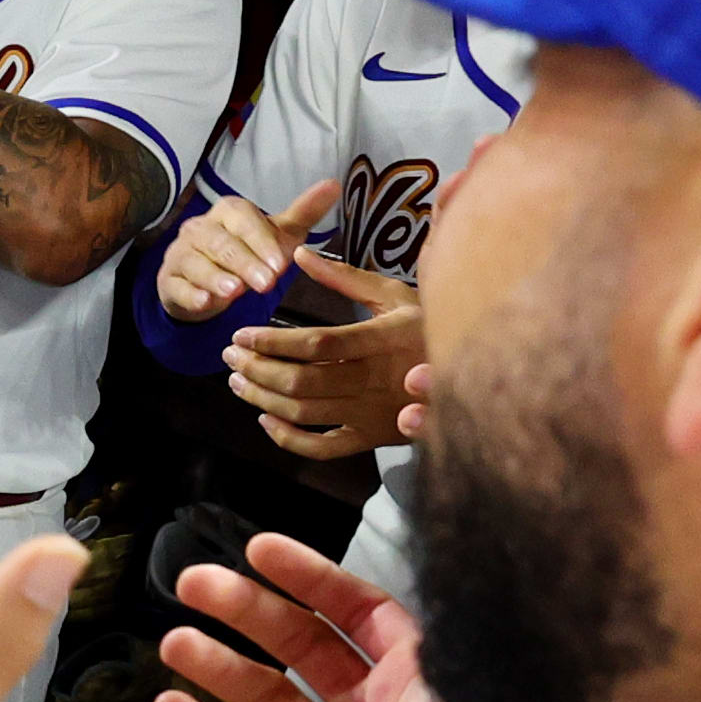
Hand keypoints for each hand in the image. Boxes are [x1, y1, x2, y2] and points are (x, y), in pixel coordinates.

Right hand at [152, 532, 541, 701]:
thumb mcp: (460, 701)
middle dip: (248, 612)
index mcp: (410, 684)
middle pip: (297, 647)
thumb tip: (430, 574)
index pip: (355, 612)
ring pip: (261, 699)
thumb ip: (433, 639)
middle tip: (195, 584)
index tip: (259, 552)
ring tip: (176, 643)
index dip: (309, 578)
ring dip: (218, 667)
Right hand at [156, 173, 316, 321]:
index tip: (281, 264)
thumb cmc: (247, 254)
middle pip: (221, 243)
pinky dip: (191, 295)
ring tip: (234, 292)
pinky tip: (205, 303)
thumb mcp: (277, 235)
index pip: (243, 220)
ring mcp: (181, 254)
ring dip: (215, 278)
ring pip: (196, 263)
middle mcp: (200, 229)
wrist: (206, 281)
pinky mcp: (169, 281)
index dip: (261, 241)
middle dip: (245, 263)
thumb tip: (334, 184)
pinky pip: (177, 287)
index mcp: (227, 212)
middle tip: (267, 284)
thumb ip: (304, 213)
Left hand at [223, 246, 426, 459]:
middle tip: (230, 355)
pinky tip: (266, 421)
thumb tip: (299, 253)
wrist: (470, 372)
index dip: (272, 342)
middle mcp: (377, 380)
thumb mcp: (394, 293)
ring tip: (238, 380)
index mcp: (383, 339)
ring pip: (305, 413)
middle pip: (302, 382)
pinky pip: (324, 448)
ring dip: (262, 399)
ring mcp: (373, 413)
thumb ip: (344, 277)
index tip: (241, 334)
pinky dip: (289, 440)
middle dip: (257, 368)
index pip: (317, 344)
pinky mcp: (371, 438)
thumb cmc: (425, 325)